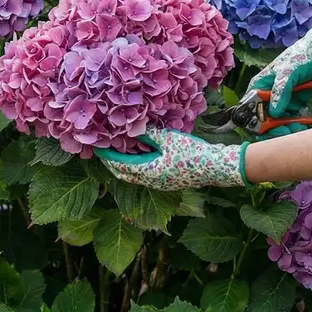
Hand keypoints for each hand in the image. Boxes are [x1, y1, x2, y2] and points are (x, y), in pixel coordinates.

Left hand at [93, 128, 248, 190]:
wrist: (215, 167)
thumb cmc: (192, 152)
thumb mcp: (167, 139)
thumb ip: (146, 134)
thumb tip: (129, 128)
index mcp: (147, 173)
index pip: (119, 164)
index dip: (106, 156)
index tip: (96, 147)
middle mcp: (150, 182)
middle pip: (123, 174)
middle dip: (111, 163)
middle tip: (102, 151)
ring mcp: (159, 184)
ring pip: (134, 176)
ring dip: (123, 166)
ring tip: (117, 153)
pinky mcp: (167, 182)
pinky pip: (144, 176)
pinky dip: (136, 167)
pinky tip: (138, 156)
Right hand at [248, 27, 311, 124]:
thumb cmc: (299, 58)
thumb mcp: (288, 72)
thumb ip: (280, 91)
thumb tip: (274, 112)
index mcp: (258, 87)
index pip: (248, 108)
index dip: (253, 121)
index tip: (265, 128)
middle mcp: (265, 97)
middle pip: (261, 120)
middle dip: (272, 129)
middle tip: (286, 131)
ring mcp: (278, 103)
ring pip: (276, 124)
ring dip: (286, 130)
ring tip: (298, 129)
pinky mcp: (291, 107)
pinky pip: (290, 122)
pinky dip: (296, 126)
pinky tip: (304, 126)